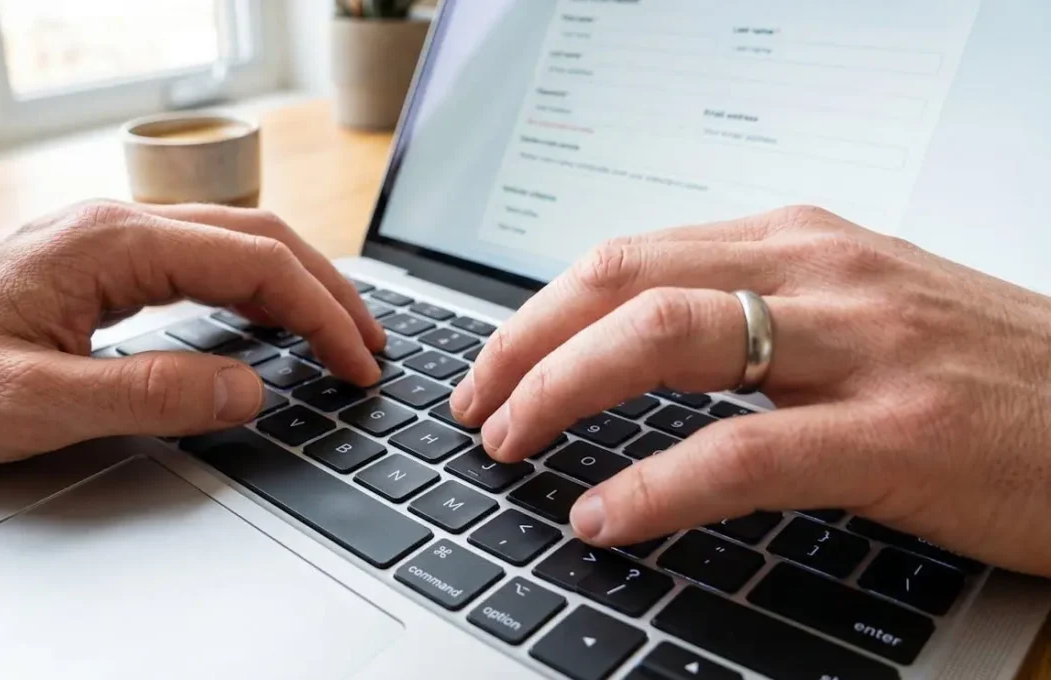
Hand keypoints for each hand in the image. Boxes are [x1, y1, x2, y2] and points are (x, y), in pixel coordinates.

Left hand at [0, 201, 383, 463]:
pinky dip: (250, 289)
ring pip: (231, 244)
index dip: (320, 314)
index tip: (358, 364)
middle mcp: (116, 225)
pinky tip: (263, 322)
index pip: (253, 262)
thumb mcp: (35, 402)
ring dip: (294, 285)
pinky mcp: (94, 263)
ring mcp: (105, 239)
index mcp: (111, 243)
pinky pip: (196, 261)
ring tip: (337, 333)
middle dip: (326, 292)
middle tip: (370, 348)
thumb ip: (150, 395)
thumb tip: (249, 390)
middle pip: (256, 239)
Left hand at [450, 205, 1050, 575]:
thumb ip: (754, 318)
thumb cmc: (984, 373)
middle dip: (525, 344)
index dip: (540, 312)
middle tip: (476, 408)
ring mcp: (860, 346)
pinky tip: (605, 516)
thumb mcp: (858, 314)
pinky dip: (655, 485)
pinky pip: (741, 452)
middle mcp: (819, 273)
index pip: (631, 257)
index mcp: (801, 243)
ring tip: (510, 446)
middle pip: (625, 283)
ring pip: (666, 339)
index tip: (492, 364)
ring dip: (562, 392)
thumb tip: (629, 356)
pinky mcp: (899, 432)